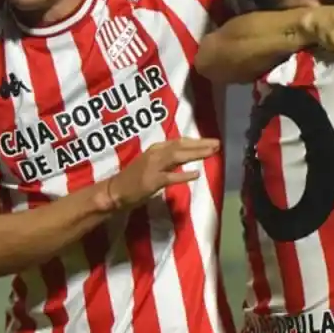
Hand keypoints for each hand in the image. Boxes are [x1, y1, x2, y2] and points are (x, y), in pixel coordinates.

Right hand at [104, 138, 220, 209]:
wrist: (115, 191)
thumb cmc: (134, 179)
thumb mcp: (153, 164)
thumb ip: (169, 160)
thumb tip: (188, 157)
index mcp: (156, 149)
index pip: (179, 142)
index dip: (196, 141)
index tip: (212, 141)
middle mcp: (155, 154)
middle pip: (181, 146)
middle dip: (200, 144)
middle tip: (218, 144)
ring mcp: (152, 167)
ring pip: (177, 156)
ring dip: (196, 154)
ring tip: (212, 152)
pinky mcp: (151, 181)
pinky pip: (170, 177)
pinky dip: (183, 176)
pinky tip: (196, 174)